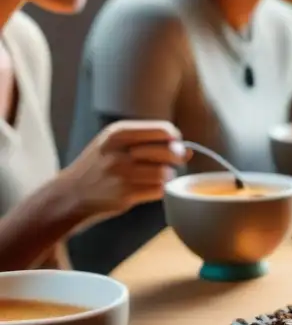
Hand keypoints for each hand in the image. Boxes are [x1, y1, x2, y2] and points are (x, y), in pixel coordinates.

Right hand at [56, 120, 185, 220]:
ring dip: (166, 176)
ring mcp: (122, 174)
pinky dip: (158, 190)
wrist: (69, 194)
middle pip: (169, 151)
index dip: (174, 138)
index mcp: (118, 133)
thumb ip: (150, 142)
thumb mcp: (115, 144)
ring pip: (166, 173)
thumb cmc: (98, 166)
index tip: (171, 144)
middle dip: (174, 158)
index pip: (164, 130)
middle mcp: (120, 151)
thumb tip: (189, 150)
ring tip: (154, 176)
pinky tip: (146, 188)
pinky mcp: (125, 194)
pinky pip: (158, 190)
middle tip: (167, 162)